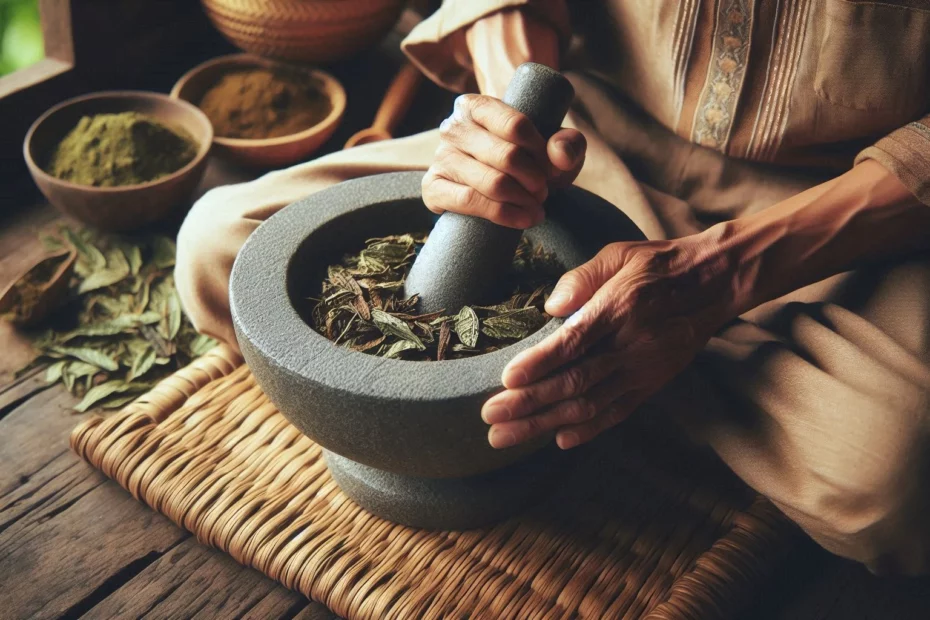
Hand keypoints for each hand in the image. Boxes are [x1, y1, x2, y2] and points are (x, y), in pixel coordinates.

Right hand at [422, 94, 585, 228]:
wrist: (499, 193)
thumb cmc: (528, 163)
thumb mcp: (554, 150)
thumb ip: (568, 144)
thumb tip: (558, 153)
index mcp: (477, 106)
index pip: (516, 125)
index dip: (541, 152)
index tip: (552, 169)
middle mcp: (453, 127)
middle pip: (507, 156)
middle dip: (534, 180)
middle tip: (543, 192)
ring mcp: (440, 158)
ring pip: (491, 182)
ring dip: (522, 200)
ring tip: (536, 208)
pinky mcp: (433, 188)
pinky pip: (470, 202)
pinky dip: (503, 214)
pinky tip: (522, 220)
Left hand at [481, 236, 733, 448]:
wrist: (714, 285)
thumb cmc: (657, 265)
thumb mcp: (618, 254)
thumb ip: (582, 277)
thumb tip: (550, 306)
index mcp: (618, 309)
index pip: (575, 342)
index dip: (540, 364)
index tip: (507, 381)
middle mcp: (630, 346)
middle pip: (575, 381)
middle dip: (529, 404)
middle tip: (490, 418)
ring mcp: (641, 370)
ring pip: (589, 404)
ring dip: (545, 423)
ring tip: (506, 436)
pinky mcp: (650, 385)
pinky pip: (617, 413)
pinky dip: (588, 430)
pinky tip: (558, 440)